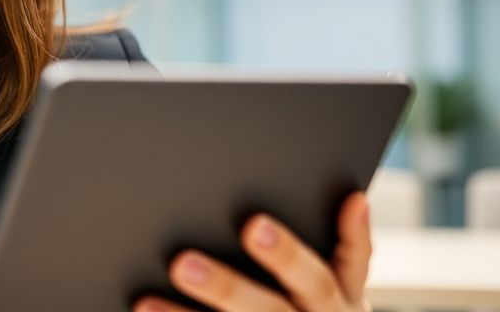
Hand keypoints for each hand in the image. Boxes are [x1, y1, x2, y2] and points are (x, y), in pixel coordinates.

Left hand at [136, 191, 372, 311]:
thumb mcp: (349, 289)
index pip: (323, 273)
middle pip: (273, 309)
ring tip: (146, 302)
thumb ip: (348, 250)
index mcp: (341, 301)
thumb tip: (352, 198)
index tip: (252, 223)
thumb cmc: (326, 311)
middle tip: (183, 262)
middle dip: (228, 288)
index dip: (292, 250)